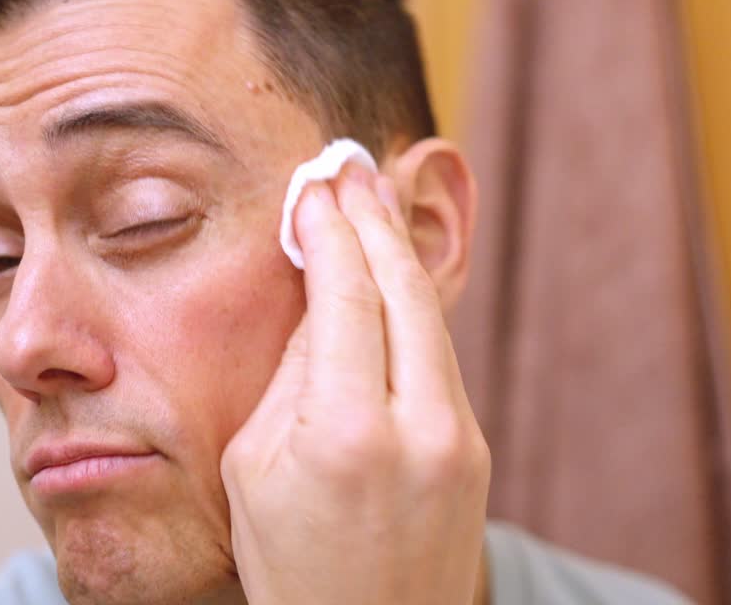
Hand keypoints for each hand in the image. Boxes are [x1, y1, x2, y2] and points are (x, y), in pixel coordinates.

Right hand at [221, 164, 490, 604]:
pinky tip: (392, 275)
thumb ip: (292, 375)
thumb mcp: (255, 467)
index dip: (331, 230)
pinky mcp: (475, 450)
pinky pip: (438, 357)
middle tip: (352, 165)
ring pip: (430, 318)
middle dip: (374, 220)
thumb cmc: (290, 563)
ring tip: (373, 201)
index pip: (344, 296)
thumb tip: (320, 293)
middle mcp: (418, 428)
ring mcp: (458, 440)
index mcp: (346, 433)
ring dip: (398, 254)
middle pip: (402, 291)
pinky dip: (412, 306)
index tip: (316, 186)